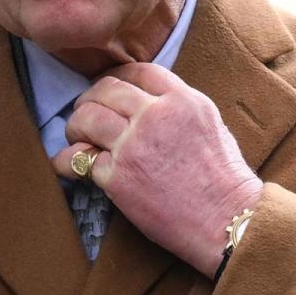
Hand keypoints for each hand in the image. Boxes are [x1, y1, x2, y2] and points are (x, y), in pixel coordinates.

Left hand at [52, 62, 262, 276]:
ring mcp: (134, 145)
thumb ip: (176, 106)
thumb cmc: (223, 179)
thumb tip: (141, 100)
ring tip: (77, 137)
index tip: (105, 87)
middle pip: (106, 90)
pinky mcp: (118, 176)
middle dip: (89, 99)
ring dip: (75, 127)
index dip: (116, 77)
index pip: (137, 71)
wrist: (229, 223)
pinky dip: (67, 162)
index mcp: (183, 101)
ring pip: (86, 118)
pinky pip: (78, 160)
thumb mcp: (211, 125)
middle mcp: (156, 116)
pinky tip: (66, 164)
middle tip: (84, 112)